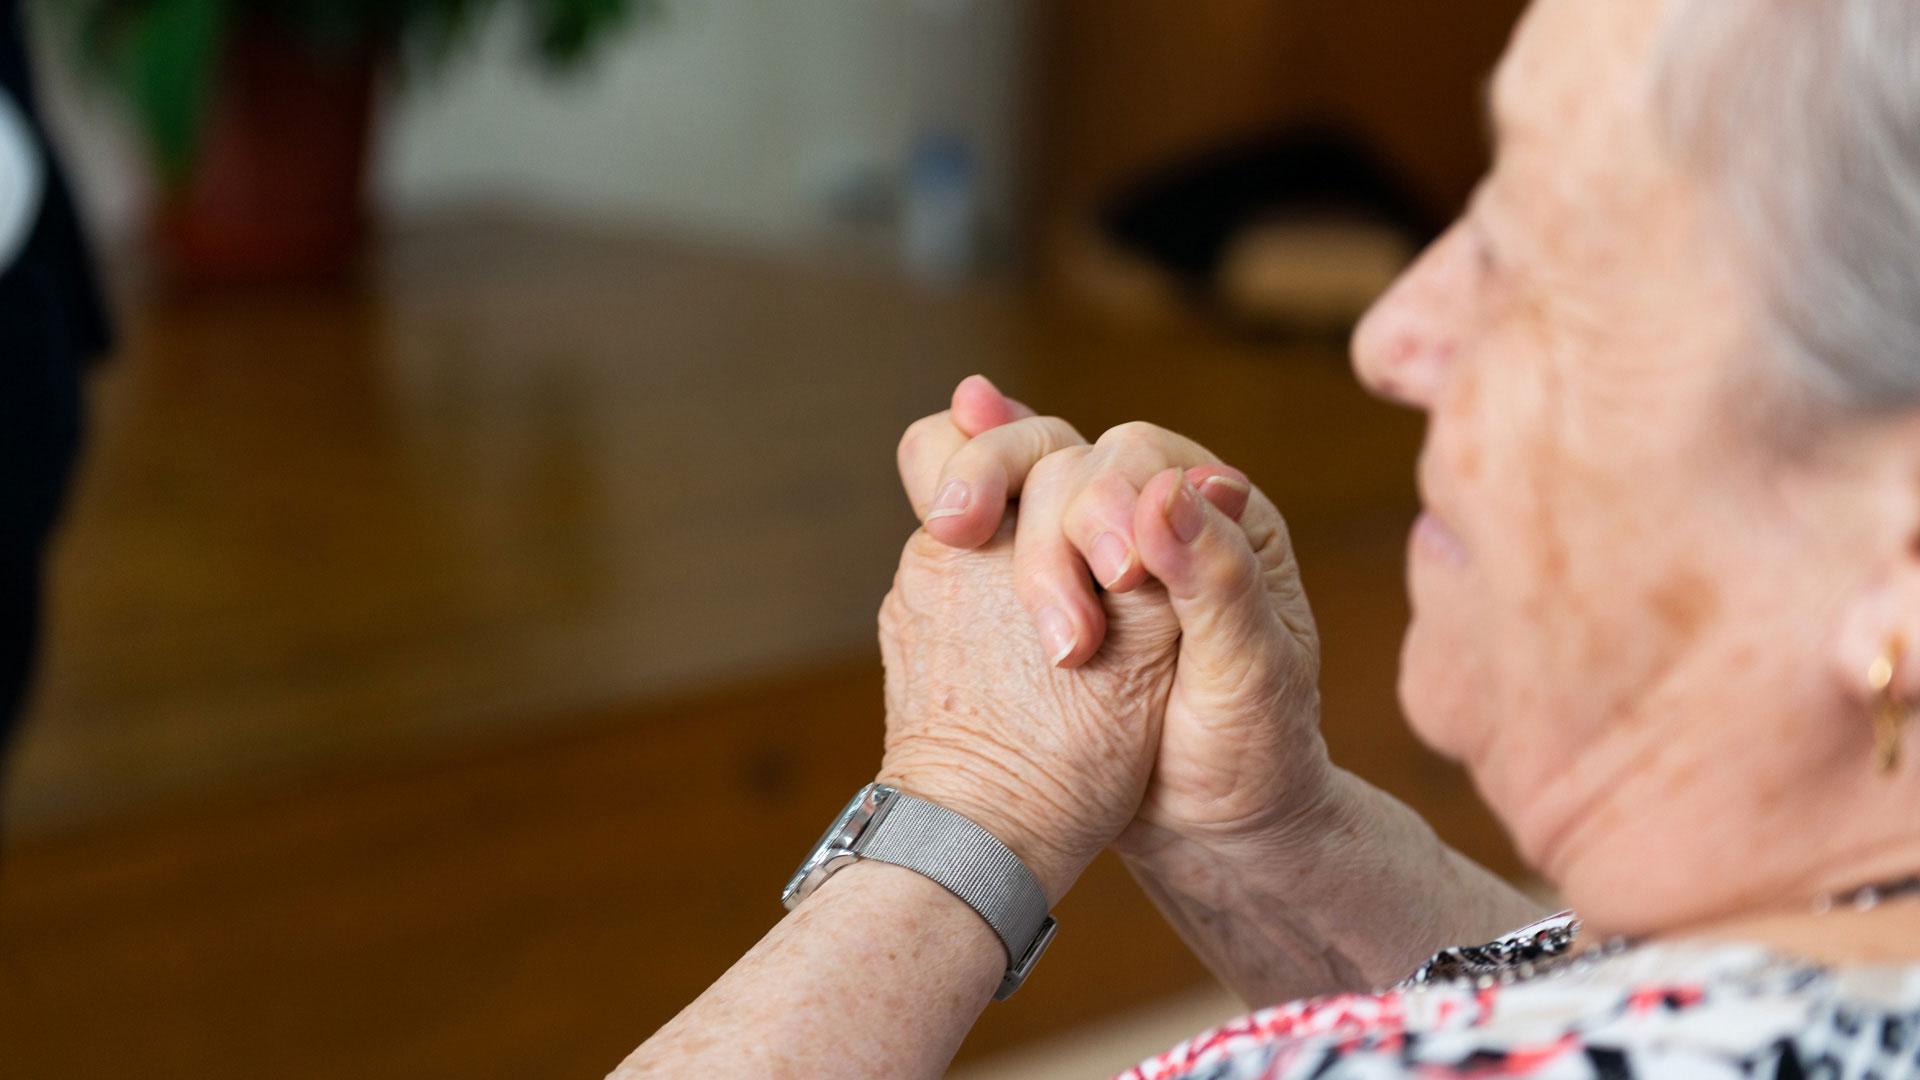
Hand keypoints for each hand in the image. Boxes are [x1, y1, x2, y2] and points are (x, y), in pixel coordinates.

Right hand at [900, 377, 1327, 855]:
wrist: (1208, 831)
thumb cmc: (1254, 759)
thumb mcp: (1250, 675)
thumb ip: (1218, 579)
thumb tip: (1169, 490)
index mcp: (1217, 519)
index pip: (1139, 458)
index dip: (1110, 496)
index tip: (1113, 576)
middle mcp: (1150, 517)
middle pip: (1066, 461)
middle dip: (1034, 511)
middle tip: (1036, 599)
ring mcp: (1088, 550)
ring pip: (1018, 487)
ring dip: (980, 497)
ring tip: (954, 531)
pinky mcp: (1042, 589)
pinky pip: (995, 533)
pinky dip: (964, 519)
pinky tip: (940, 524)